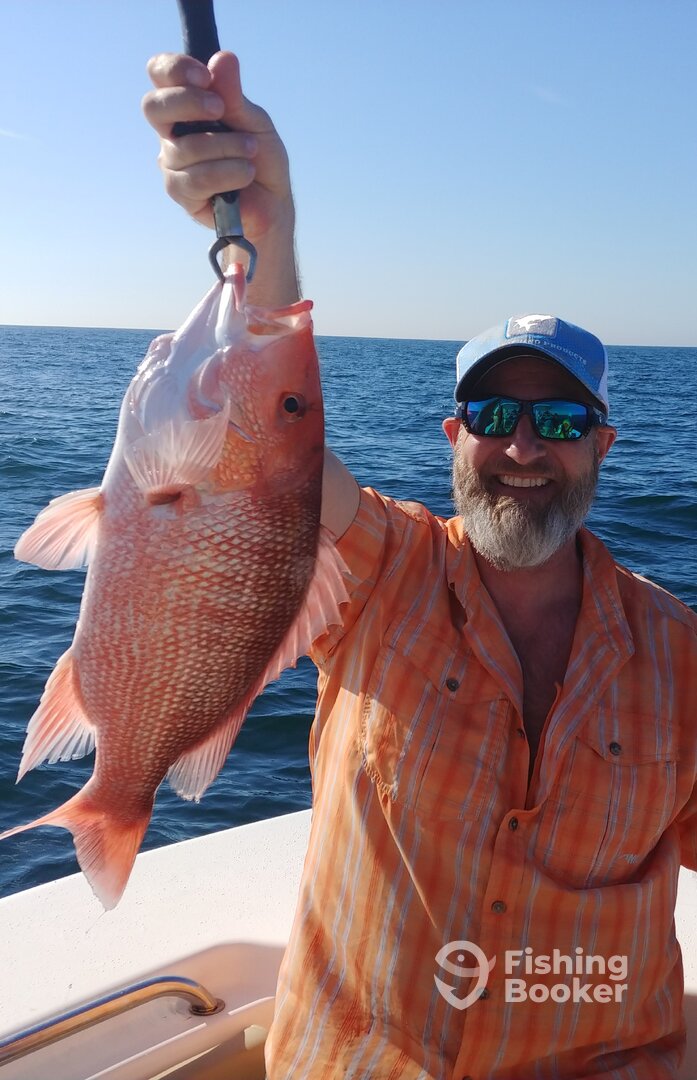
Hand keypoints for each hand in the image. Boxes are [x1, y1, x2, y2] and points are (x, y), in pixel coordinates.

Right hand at [142, 51, 297, 304]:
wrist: (272, 204)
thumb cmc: (260, 158)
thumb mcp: (254, 121)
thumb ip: (235, 95)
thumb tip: (223, 58)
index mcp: (186, 105)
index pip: (160, 74)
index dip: (174, 69)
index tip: (205, 76)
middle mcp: (172, 132)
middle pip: (153, 107)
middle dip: (187, 103)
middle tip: (220, 109)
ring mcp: (173, 163)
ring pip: (184, 148)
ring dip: (226, 147)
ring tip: (251, 153)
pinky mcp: (181, 193)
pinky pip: (195, 179)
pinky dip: (227, 173)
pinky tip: (244, 174)